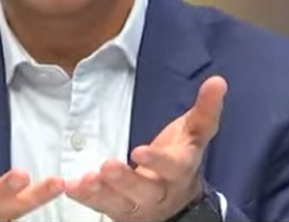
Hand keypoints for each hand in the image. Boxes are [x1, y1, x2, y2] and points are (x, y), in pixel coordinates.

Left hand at [65, 76, 227, 221]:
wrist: (178, 202)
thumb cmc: (182, 157)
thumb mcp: (195, 134)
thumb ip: (205, 110)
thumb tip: (218, 80)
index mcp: (181, 170)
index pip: (173, 167)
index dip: (158, 161)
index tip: (139, 150)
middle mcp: (161, 192)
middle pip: (144, 190)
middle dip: (125, 180)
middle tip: (106, 166)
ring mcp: (139, 206)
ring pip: (121, 203)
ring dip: (101, 193)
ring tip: (83, 180)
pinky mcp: (119, 213)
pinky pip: (101, 207)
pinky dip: (84, 198)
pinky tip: (70, 185)